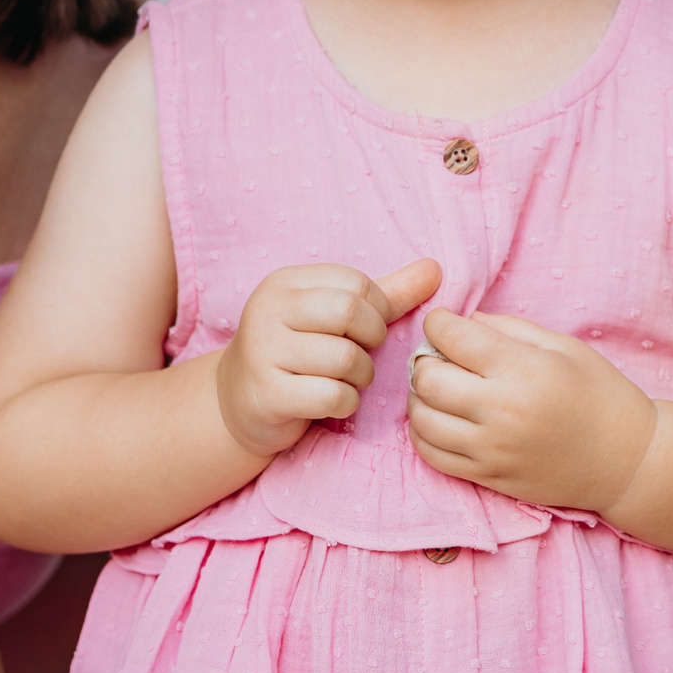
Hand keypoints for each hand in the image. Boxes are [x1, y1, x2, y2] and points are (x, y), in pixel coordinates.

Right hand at [217, 258, 440, 458]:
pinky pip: (331, 396)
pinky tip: (335, 401)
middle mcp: (268, 311)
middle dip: (372, 338)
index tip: (369, 328)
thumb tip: (436, 269)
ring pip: (344, 358)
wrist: (236, 402)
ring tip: (348, 379)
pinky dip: (347, 402)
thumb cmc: (297, 352)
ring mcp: (263, 353)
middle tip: (363, 352)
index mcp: (285, 283)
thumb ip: (386, 293)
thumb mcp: (333, 316)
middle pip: (349, 312)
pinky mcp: (267, 395)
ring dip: (361, 375)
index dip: (377, 309)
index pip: (355, 283)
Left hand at [407, 310, 656, 513]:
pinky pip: (433, 456)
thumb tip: (463, 321)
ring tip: (438, 387)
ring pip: (422, 420)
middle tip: (440, 354)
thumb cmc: (600, 393)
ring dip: (419, 397)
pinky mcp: (488, 478)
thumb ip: (508, 328)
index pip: (452, 337)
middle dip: (424, 358)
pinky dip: (423, 433)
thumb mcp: (563, 346)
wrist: (626, 460)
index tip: (444, 322)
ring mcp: (492, 450)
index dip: (438, 322)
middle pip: (428, 379)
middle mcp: (501, 411)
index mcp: (523, 370)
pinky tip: (440, 418)